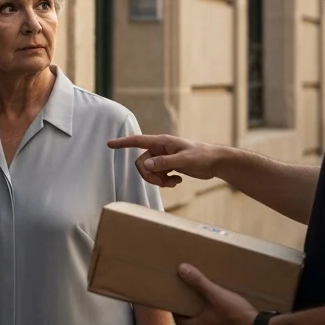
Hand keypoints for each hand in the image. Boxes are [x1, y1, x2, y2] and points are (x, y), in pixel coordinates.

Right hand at [107, 133, 221, 188]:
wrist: (215, 162)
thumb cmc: (202, 156)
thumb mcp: (183, 160)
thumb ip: (164, 163)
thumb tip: (145, 165)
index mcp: (162, 142)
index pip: (138, 141)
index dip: (123, 143)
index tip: (109, 144)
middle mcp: (160, 149)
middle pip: (142, 163)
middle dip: (150, 176)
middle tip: (163, 182)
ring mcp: (164, 158)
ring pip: (150, 171)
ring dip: (159, 180)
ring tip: (173, 182)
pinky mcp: (169, 166)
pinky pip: (158, 175)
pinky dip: (165, 181)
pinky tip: (178, 180)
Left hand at [173, 263, 257, 324]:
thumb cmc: (235, 315)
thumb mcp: (215, 294)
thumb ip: (198, 282)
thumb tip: (181, 269)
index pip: (180, 320)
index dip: (177, 310)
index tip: (176, 300)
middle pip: (194, 324)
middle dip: (194, 312)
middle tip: (194, 299)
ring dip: (209, 319)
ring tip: (213, 305)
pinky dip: (222, 324)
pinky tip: (230, 315)